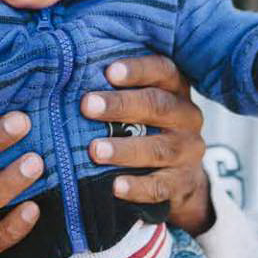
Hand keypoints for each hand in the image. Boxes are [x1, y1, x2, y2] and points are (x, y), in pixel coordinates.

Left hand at [81, 55, 213, 235]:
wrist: (181, 174)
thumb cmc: (147, 126)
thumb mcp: (143, 101)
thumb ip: (117, 87)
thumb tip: (70, 70)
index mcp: (176, 89)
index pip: (163, 70)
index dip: (138, 70)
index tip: (109, 71)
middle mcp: (187, 117)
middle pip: (158, 106)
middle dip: (121, 105)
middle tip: (88, 106)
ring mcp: (187, 151)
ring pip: (159, 148)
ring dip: (125, 149)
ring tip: (95, 150)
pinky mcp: (182, 182)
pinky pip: (161, 186)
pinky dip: (138, 187)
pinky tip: (115, 186)